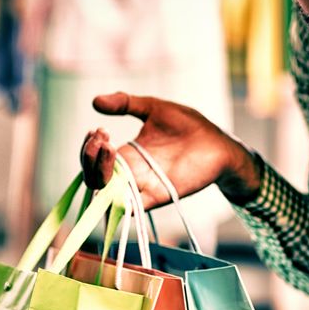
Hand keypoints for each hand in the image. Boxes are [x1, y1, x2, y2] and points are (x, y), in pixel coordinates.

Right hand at [81, 92, 260, 208]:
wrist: (219, 143)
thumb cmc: (190, 126)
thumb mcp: (153, 108)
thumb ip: (125, 103)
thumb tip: (95, 101)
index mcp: (128, 154)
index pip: (95, 161)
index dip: (89, 148)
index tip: (99, 129)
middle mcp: (131, 173)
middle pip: (94, 179)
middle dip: (89, 159)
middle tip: (101, 137)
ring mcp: (143, 186)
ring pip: (106, 196)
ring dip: (99, 175)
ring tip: (109, 148)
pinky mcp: (159, 196)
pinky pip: (131, 208)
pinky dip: (118, 199)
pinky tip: (117, 175)